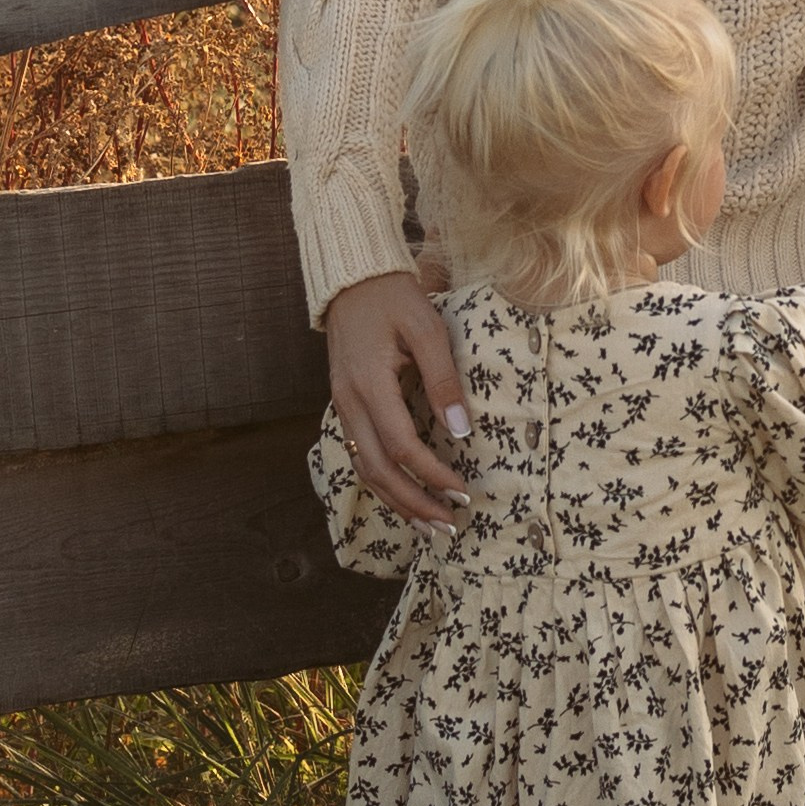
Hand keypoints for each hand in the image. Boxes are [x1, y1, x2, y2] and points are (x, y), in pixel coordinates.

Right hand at [325, 270, 471, 525]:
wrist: (354, 279)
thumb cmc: (395, 298)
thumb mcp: (428, 329)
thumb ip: (444, 380)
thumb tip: (461, 431)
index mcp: (368, 384)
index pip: (400, 446)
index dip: (431, 474)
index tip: (462, 492)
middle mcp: (349, 402)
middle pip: (377, 470)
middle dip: (413, 503)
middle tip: (449, 526)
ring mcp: (342, 406)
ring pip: (364, 468)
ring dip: (396, 501)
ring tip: (429, 526)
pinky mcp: (345, 405)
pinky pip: (359, 454)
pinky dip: (382, 482)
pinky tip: (405, 496)